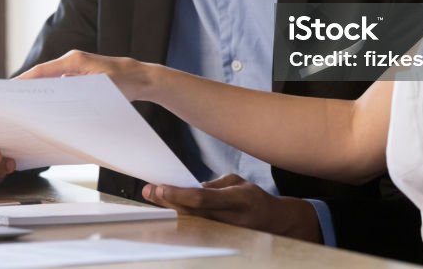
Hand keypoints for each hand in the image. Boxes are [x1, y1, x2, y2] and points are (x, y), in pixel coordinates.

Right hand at [17, 50, 155, 100]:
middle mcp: (72, 62)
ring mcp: (75, 70)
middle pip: (43, 75)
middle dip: (28, 88)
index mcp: (74, 61)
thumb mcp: (101, 87)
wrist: (141, 78)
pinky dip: (52, 95)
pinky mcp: (80, 77)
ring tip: (25, 109)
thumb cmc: (124, 81)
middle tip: (12, 102)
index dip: (25, 80)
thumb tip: (56, 97)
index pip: (43, 70)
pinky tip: (48, 109)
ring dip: (40, 93)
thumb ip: (78, 90)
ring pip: (51, 81)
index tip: (9, 89)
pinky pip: (60, 86)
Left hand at [142, 174, 322, 242]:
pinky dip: (179, 222)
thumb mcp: (237, 183)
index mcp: (237, 199)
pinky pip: (195, 230)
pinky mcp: (220, 240)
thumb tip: (190, 190)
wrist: (274, 223)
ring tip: (152, 200)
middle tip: (148, 191)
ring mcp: (225, 233)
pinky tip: (166, 214)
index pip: (202, 198)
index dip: (179, 194)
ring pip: (191, 224)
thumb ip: (213, 185)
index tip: (161, 187)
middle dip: (168, 202)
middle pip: (192, 213)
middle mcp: (230, 219)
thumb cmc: (254, 198)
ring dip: (169, 212)